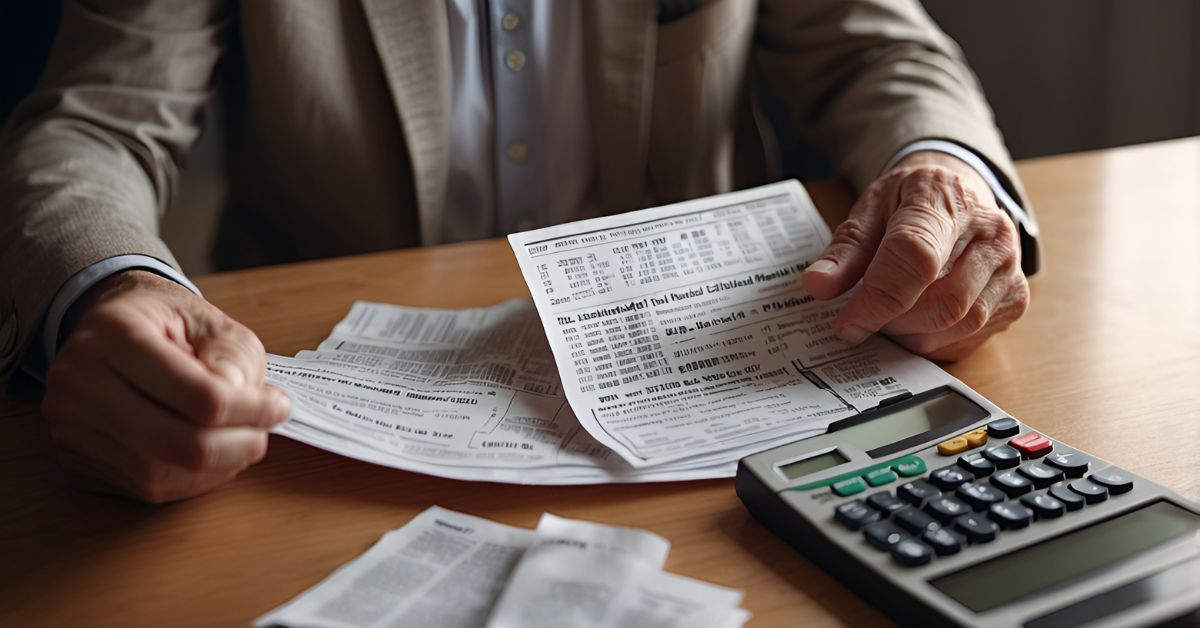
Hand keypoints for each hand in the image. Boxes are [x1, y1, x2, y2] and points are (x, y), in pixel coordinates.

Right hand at [41, 270, 289, 502]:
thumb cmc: (168, 325)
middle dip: (238, 447)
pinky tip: (210, 458)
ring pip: (160, 475)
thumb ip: (235, 359)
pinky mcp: (73, 459)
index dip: (252, 410)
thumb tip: (245, 405)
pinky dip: (188, 480)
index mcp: (116, 334)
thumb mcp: (214, 323)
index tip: (279, 406)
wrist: (113, 330)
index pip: (199, 395)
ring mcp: (69, 425)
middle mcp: (79, 381)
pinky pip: (142, 487)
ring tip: (241, 443)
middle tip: (264, 435)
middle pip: (178, 444)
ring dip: (216, 469)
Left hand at [802, 151, 1029, 361]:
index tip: (846, 324)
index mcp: (943, 199)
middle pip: (943, 301)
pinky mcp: (1015, 298)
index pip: (916, 256)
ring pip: (960, 325)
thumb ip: (844, 250)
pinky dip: (935, 341)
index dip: (877, 299)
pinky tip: (916, 322)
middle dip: (894, 322)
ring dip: (913, 335)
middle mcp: (990, 231)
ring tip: (889, 316)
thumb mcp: (869, 210)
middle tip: (865, 317)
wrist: (957, 193)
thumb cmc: (909, 202)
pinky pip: (971, 338)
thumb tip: (818, 285)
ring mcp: (1010, 267)